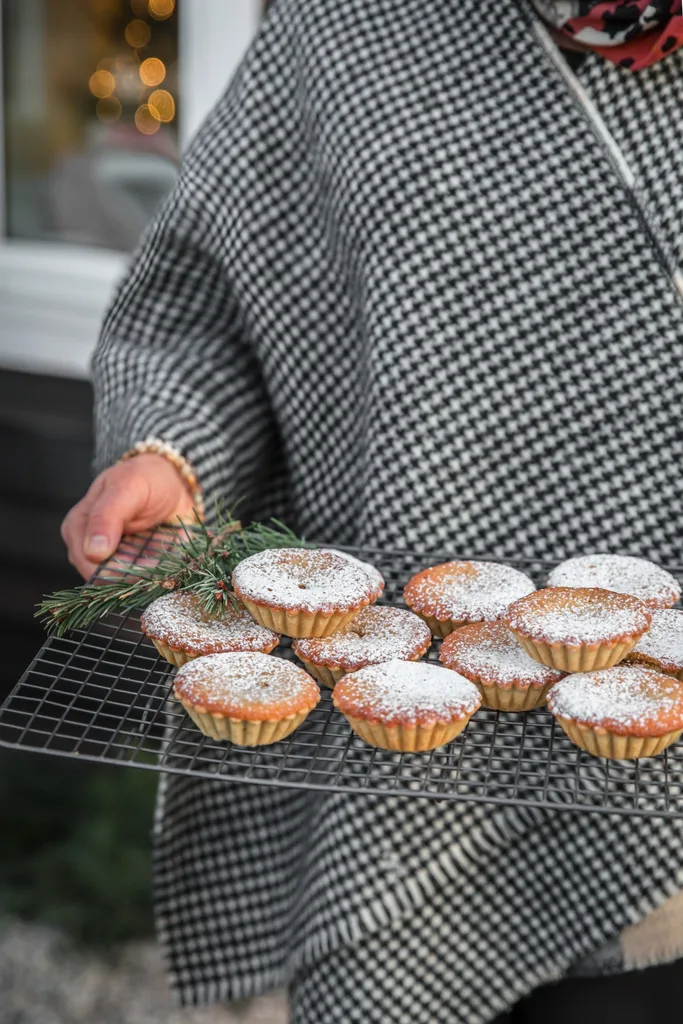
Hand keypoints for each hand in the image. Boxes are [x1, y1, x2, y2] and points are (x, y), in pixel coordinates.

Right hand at [61, 454, 195, 577]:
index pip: (87, 560)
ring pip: (124, 584)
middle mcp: (89, 548)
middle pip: (105, 578)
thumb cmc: (144, 479)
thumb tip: (93, 552)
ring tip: (165, 560)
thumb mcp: (127, 488)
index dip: (114, 570)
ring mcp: (110, 561)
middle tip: (161, 563)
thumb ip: (107, 516)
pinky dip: (155, 576)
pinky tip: (166, 565)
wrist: (171, 481)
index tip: (147, 565)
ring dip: (147, 577)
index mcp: (78, 526)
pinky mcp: (132, 568)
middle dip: (134, 575)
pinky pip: (140, 582)